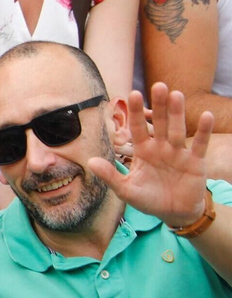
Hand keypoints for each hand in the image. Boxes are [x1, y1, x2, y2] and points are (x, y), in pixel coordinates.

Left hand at [91, 84, 212, 226]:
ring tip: (176, 94)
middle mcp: (161, 147)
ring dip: (177, 113)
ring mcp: (179, 153)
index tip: (132, 93)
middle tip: (158, 85)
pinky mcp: (195, 162)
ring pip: (178, 129)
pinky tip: (206, 116)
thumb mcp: (127, 189)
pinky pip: (200, 145)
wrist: (174, 213)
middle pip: (160, 123)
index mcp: (143, 150)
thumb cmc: (149, 199)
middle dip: (159, 105)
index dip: (136, 112)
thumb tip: (90, 162)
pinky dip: (204, 132)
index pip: (138, 127)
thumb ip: (111, 175)